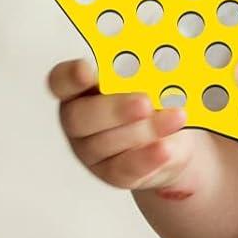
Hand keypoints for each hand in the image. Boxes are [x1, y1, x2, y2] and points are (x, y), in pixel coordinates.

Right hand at [47, 58, 202, 191]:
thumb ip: (146, 73)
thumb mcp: (153, 82)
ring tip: (175, 118)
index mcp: (82, 89)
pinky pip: (124, 169)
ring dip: (144, 130)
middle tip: (144, 102)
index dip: (70, 77)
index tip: (85, 71)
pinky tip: (165, 149)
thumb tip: (158, 64)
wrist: (172, 143)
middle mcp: (79, 120)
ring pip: (105, 143)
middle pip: (79, 117)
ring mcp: (91, 151)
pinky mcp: (112, 173)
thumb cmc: (155, 104)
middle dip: (114, 109)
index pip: (62, 81)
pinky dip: (147, 158)